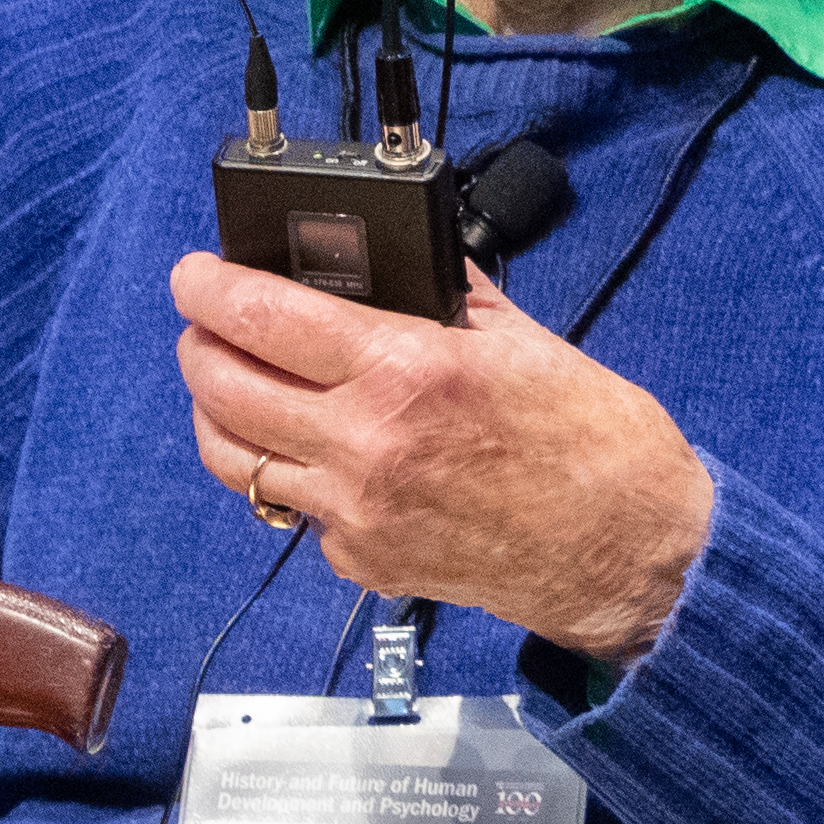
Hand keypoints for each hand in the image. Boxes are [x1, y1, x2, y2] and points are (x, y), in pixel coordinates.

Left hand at [167, 256, 713, 661]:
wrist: (628, 550)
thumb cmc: (596, 445)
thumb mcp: (523, 341)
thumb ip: (445, 300)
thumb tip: (395, 265)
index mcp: (406, 370)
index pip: (262, 316)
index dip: (209, 286)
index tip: (195, 273)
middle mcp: (365, 442)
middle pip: (222, 386)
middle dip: (198, 343)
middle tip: (206, 324)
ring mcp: (356, 510)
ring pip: (233, 457)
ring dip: (217, 414)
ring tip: (232, 388)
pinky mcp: (361, 558)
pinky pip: (294, 510)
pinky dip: (292, 476)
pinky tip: (320, 454)